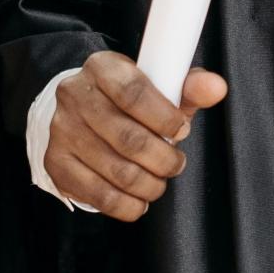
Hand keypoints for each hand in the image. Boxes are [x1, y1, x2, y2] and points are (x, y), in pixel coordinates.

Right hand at [42, 52, 227, 220]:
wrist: (79, 112)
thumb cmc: (127, 101)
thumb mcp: (158, 86)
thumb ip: (189, 88)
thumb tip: (216, 87)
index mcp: (102, 67)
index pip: (134, 93)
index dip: (164, 118)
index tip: (182, 130)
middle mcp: (75, 95)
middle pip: (128, 138)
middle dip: (163, 159)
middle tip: (175, 163)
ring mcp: (63, 131)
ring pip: (117, 171)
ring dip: (150, 184)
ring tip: (159, 180)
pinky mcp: (57, 164)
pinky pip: (99, 195)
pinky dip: (128, 204)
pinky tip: (139, 199)